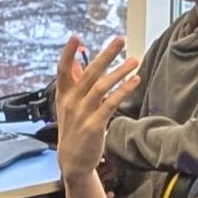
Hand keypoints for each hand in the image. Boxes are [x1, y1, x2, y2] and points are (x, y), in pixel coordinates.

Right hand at [53, 37, 138, 178]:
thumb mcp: (68, 106)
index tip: (76, 36)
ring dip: (120, 71)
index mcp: (64, 95)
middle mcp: (72, 102)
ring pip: (102, 86)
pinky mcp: (94, 124)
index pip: (63, 69)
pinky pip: (111, 103)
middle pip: (89, 72)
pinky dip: (123, 90)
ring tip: (134, 60)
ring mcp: (82, 113)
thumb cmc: (73, 129)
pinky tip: (134, 81)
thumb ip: (74, 84)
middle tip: (120, 39)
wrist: (73, 160)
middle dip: (106, 54)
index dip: (68, 52)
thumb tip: (77, 62)